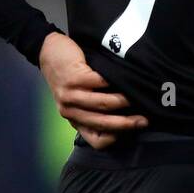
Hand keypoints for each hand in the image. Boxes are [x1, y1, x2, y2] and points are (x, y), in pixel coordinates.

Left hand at [38, 31, 146, 149]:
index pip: (96, 140)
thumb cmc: (68, 75)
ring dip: (123, 100)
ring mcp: (70, 95)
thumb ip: (93, 109)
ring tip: (136, 94)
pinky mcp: (73, 78)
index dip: (116, 137)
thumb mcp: (77, 98)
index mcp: (73, 119)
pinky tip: (123, 77)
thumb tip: (125, 116)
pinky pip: (99, 82)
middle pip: (101, 124)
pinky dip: (113, 80)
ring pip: (102, 103)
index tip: (132, 128)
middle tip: (144, 120)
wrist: (48, 51)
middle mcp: (70, 111)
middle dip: (126, 123)